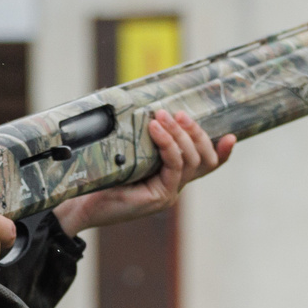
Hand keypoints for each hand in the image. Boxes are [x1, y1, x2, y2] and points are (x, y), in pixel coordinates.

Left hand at [53, 109, 233, 233]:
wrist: (77, 204)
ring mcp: (167, 194)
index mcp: (169, 178)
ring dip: (180, 134)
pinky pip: (174, 167)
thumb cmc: (96, 177)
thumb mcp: (123, 153)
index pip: (204, 166)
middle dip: (195, 132)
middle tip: (178, 113)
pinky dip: (168, 145)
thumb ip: (138, 137)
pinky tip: (156, 130)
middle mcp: (172, 187)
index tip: (231, 137)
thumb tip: (139, 103)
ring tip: (162, 117)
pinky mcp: (158, 197)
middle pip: (203, 159)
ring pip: (191, 160)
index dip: (221, 152)